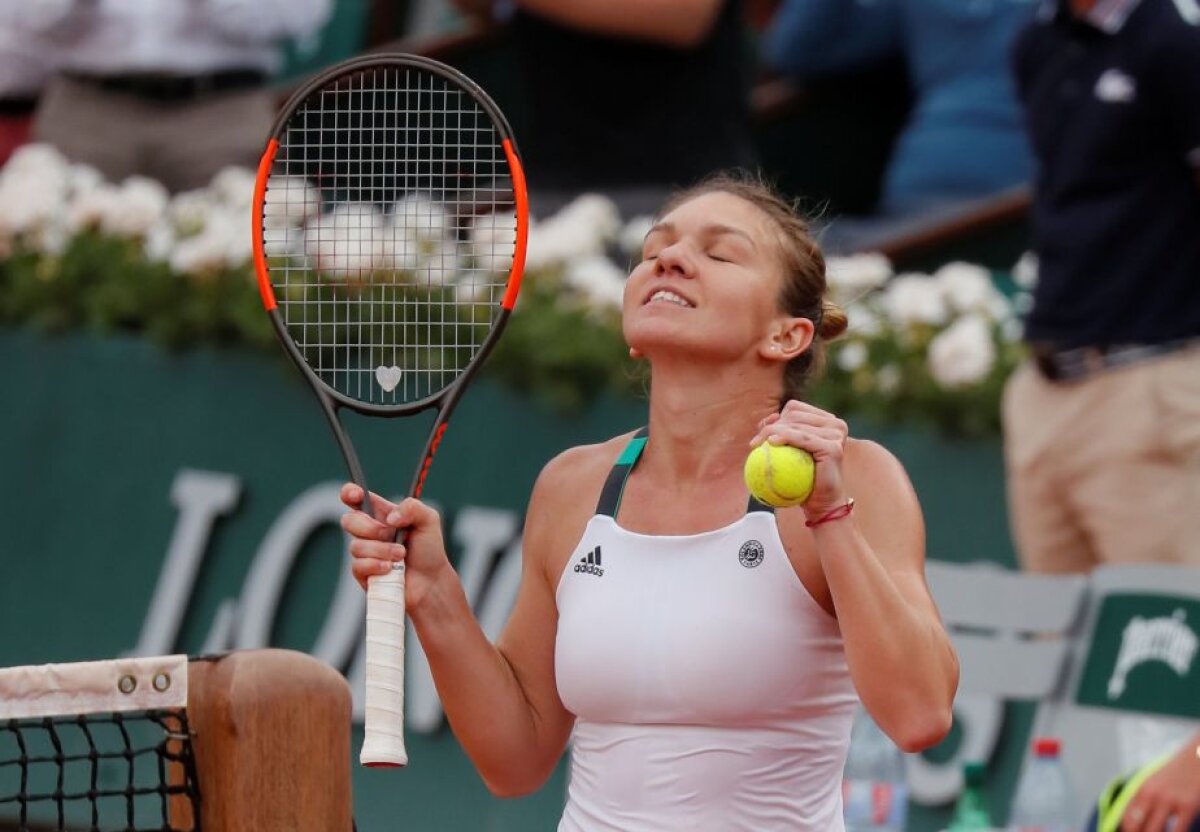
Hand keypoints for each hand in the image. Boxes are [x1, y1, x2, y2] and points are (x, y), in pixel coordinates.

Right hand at [339, 484, 452, 609]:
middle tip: (390, 534)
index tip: (356, 494)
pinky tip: (390, 569)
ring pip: (356, 546)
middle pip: (349, 520)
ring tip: (401, 555)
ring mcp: (364, 552)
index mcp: (381, 514)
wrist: (430, 581)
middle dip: (369, 527)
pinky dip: (376, 566)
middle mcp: (369, 531)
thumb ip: (412, 507)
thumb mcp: (429, 520)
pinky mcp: (363, 572)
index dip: (349, 492)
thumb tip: (390, 518)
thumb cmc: (429, 549)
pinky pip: (358, 565)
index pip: (356, 498)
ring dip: (382, 551)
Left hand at [749, 400, 849, 519]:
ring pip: (795, 425)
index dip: (776, 418)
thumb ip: (779, 432)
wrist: (822, 504)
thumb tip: (770, 418)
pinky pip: (803, 438)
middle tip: (754, 443)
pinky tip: (771, 442)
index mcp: (827, 421)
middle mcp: (835, 424)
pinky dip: (786, 437)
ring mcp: (836, 435)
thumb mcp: (788, 453)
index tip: (761, 434)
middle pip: (793, 415)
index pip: (794, 408)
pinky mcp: (834, 447)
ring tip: (757, 445)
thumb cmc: (803, 480)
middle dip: (770, 426)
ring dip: (772, 432)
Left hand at [1121, 745, 1199, 831]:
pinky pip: (1178, 830)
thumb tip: (1132, 820)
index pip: (1127, 817)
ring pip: (1154, 830)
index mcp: (1142, 789)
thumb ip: (1143, 799)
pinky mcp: (1188, 806)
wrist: (1196, 758)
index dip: (1128, 831)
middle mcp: (1152, 794)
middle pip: (1136, 825)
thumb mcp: (1154, 782)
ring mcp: (1169, 800)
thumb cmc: (1176, 774)